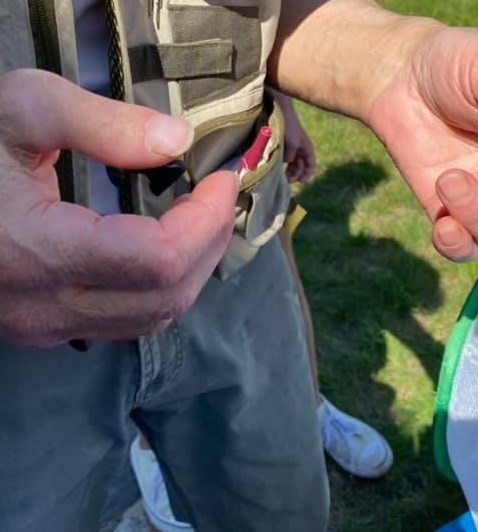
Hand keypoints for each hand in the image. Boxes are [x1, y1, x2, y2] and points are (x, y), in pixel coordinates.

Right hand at [0, 69, 237, 346]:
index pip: (158, 260)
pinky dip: (162, 288)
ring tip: (203, 219)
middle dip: (209, 244)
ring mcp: (41, 327)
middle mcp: (42, 307)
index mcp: (34, 252)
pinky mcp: (42, 330)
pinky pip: (126, 323)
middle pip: (166, 297)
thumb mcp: (21, 109)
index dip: (207, 221)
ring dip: (192, 270)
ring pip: (152, 319)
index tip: (223, 179)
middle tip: (220, 197)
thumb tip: (179, 141)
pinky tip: (166, 249)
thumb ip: (104, 125)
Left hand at [274, 92, 315, 182]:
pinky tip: (277, 168)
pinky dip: (283, 165)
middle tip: (287, 180)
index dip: (307, 174)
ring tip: (282, 176)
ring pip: (293, 164)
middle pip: (301, 166)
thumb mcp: (292, 143)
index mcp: (306, 148)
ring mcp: (292, 147)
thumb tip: (287, 164)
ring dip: (289, 171)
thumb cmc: (288, 126)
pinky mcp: (284, 145)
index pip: (310, 164)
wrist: (279, 111)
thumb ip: (291, 156)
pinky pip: (285, 159)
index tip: (300, 180)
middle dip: (296, 174)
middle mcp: (301, 148)